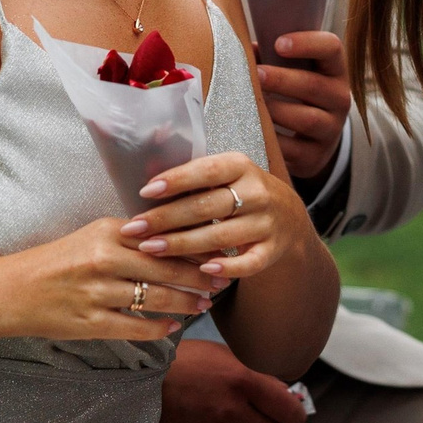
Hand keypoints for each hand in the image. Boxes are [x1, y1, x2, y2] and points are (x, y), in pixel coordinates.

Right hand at [0, 218, 221, 348]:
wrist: (11, 291)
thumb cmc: (57, 262)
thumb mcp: (93, 237)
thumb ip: (132, 238)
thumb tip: (179, 242)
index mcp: (109, 231)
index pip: (165, 237)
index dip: (197, 246)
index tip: (221, 250)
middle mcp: (105, 259)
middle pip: (168, 267)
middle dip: (201, 276)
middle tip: (223, 279)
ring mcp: (98, 292)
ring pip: (156, 298)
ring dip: (186, 302)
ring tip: (205, 304)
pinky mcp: (90, 322)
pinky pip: (135, 326)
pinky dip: (158, 327)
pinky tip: (172, 327)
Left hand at [123, 150, 309, 283]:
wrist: (288, 215)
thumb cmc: (242, 191)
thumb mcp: (225, 172)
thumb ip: (192, 170)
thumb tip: (150, 152)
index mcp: (242, 166)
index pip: (208, 170)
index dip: (177, 180)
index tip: (145, 191)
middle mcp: (257, 193)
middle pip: (207, 207)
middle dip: (166, 218)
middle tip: (134, 227)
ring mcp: (266, 223)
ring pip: (221, 237)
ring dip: (182, 244)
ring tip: (149, 249)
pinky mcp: (272, 250)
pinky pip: (248, 263)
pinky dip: (226, 267)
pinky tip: (201, 270)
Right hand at [156, 338, 309, 422]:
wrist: (138, 381)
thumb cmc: (179, 362)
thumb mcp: (222, 354)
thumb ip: (255, 373)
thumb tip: (281, 389)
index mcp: (242, 381)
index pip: (288, 408)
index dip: (295, 413)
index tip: (295, 414)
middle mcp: (231, 409)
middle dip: (267, 421)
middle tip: (256, 411)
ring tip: (216, 409)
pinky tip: (201, 419)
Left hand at [260, 30, 350, 179]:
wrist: (315, 139)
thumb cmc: (296, 93)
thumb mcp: (295, 72)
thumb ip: (273, 57)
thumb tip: (240, 46)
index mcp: (334, 70)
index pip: (332, 48)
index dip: (307, 43)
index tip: (279, 43)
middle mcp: (339, 99)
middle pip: (315, 86)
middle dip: (283, 80)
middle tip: (257, 74)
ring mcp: (330, 129)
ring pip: (307, 119)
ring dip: (276, 110)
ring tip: (252, 104)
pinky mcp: (315, 156)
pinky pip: (292, 150)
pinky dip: (272, 140)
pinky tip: (255, 130)